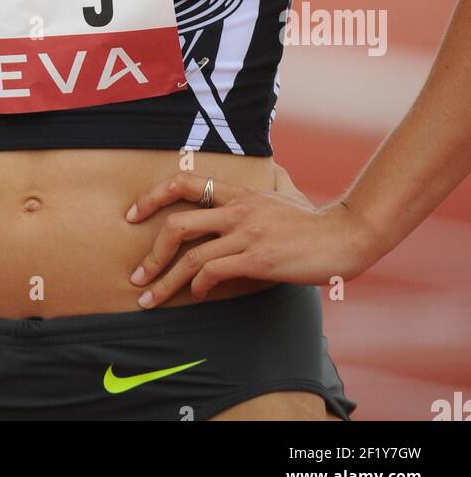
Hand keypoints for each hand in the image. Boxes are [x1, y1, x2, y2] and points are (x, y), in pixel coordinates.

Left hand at [124, 169, 379, 305]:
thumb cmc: (313, 219)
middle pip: (177, 224)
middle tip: (137, 274)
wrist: (344, 235)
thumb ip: (267, 186)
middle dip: (151, 253)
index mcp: (239, 192)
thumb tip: (264, 177)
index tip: (132, 214)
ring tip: (150, 298)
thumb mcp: (284, 192)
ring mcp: (247, 233)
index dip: (152, 196)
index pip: (184, 182)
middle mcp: (237, 209)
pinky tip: (197, 297)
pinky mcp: (258, 258)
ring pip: (191, 256)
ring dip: (165, 281)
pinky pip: (215, 272)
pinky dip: (199, 287)